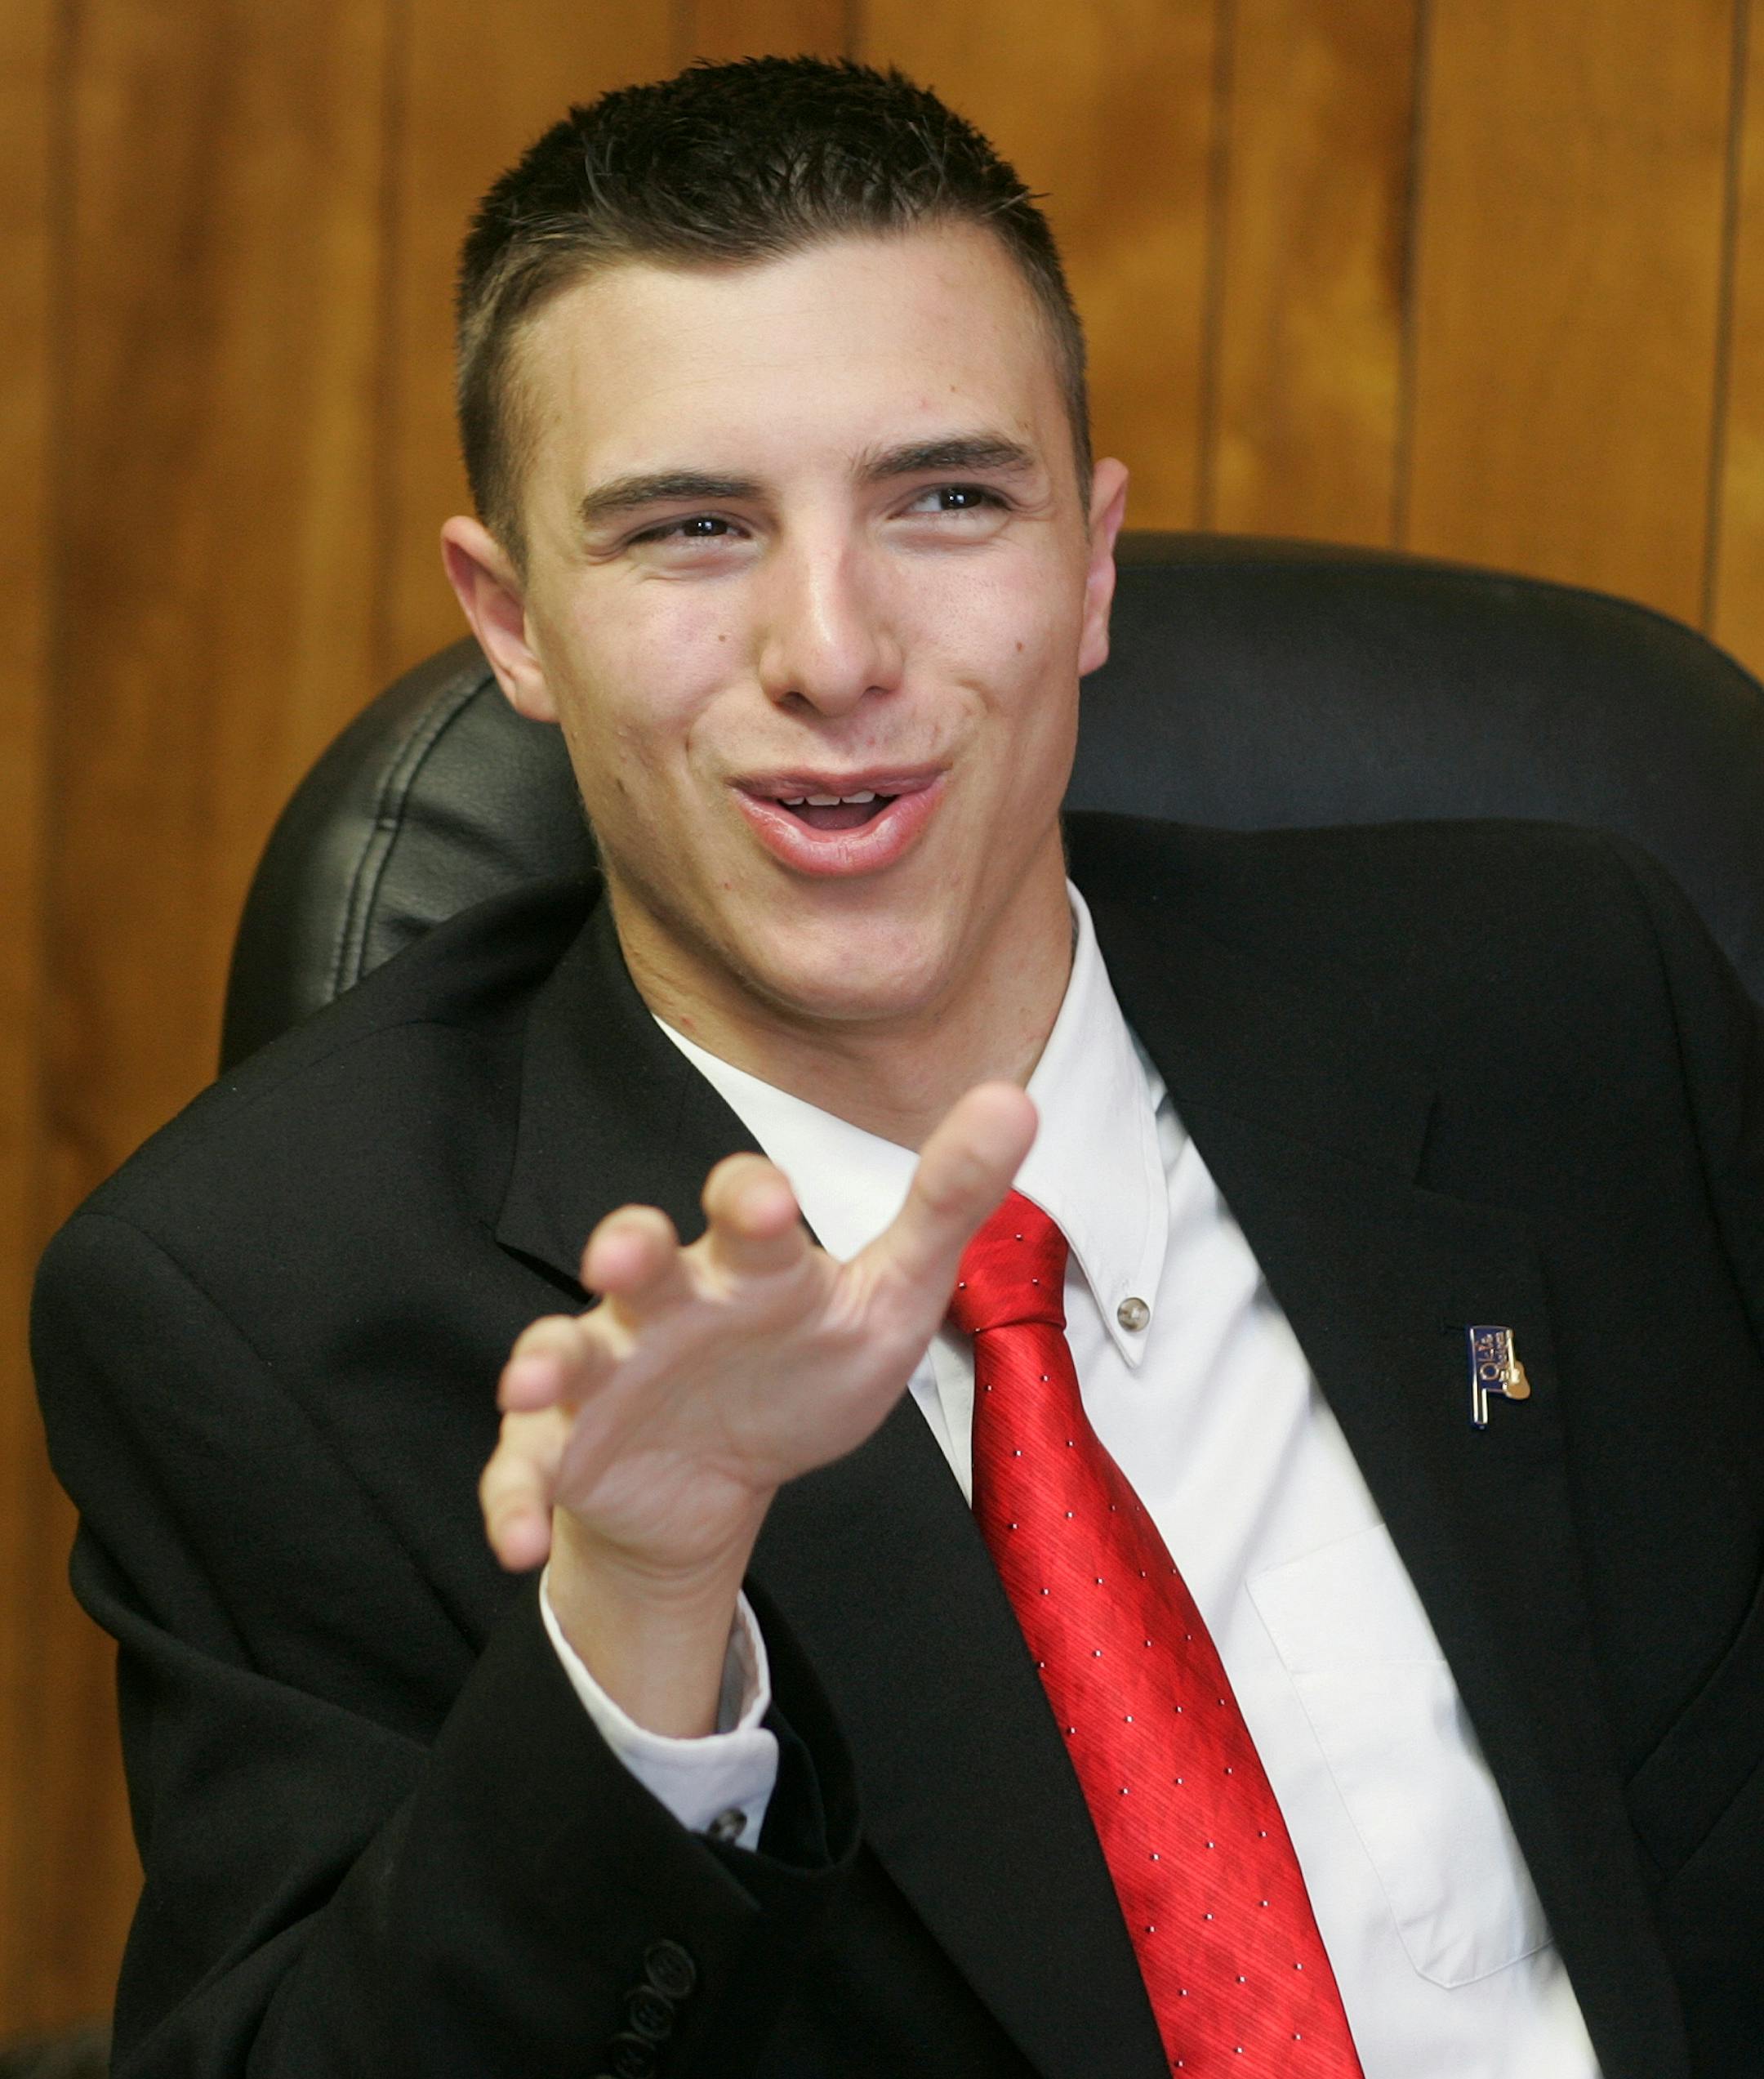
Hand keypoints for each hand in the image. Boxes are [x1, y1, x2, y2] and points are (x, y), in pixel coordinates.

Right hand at [480, 1081, 1035, 1591]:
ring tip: (534, 1382)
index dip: (748, 1199)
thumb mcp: (889, 1296)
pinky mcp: (564, 1450)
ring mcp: (605, 1375)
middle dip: (626, 1248)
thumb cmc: (802, 1365)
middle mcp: (663, 1303)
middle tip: (622, 1251)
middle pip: (638, 1261)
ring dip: (545, 1361)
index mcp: (747, 1264)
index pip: (743, 1210)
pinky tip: (516, 1540)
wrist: (722, 1475)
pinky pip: (525, 1468)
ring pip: (564, 1352)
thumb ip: (946, 1203)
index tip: (769, 1200)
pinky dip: (512, 1499)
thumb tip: (1016, 1098)